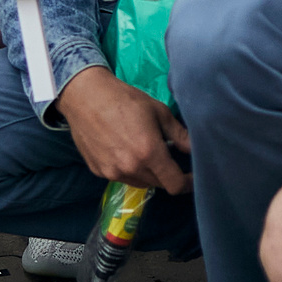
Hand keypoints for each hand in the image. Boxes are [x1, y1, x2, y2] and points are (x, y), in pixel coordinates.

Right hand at [53, 67, 192, 193]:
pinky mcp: (98, 172)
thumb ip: (180, 135)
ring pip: (140, 182)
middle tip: (166, 154)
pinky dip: (129, 169)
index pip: (175, 185)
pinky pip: (121, 177)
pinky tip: (124, 149)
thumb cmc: (125, 99)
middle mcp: (131, 168)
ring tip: (143, 150)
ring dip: (148, 173)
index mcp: (149, 153)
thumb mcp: (158, 111)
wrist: (85, 96)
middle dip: (167, 174)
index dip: (187, 183)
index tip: (191, 177)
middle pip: (158, 184)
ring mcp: (112, 173)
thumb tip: (196, 150)